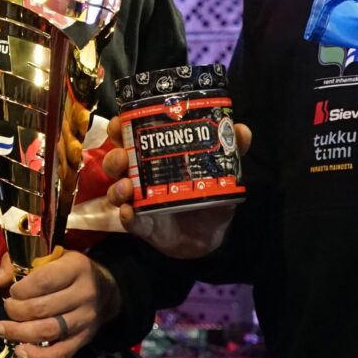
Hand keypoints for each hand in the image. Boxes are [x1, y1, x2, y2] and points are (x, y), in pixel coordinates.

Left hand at [0, 249, 119, 357]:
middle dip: (16, 311)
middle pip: (42, 308)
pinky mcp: (84, 339)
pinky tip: (21, 350)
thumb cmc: (69, 270)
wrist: (106, 290)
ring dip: (20, 333)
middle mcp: (84, 294)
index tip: (11, 291)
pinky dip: (38, 356)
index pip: (43, 281)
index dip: (21, 289)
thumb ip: (20, 262)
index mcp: (76, 268)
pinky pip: (60, 353)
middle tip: (7, 308)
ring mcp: (85, 319)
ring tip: (3, 329)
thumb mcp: (50, 255)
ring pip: (48, 331)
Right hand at [99, 112, 246, 258]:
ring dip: (117, 186)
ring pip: (117, 190)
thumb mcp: (221, 172)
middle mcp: (141, 177)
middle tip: (123, 155)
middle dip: (115, 156)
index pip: (131, 137)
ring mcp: (139, 202)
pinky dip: (127, 216)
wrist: (209, 235)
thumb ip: (231, 151)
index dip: (120, 127)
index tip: (120, 122)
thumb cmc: (208, 195)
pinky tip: (130, 212)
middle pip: (117, 161)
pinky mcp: (142, 225)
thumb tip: (242, 129)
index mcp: (155, 157)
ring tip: (127, 185)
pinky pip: (129, 221)